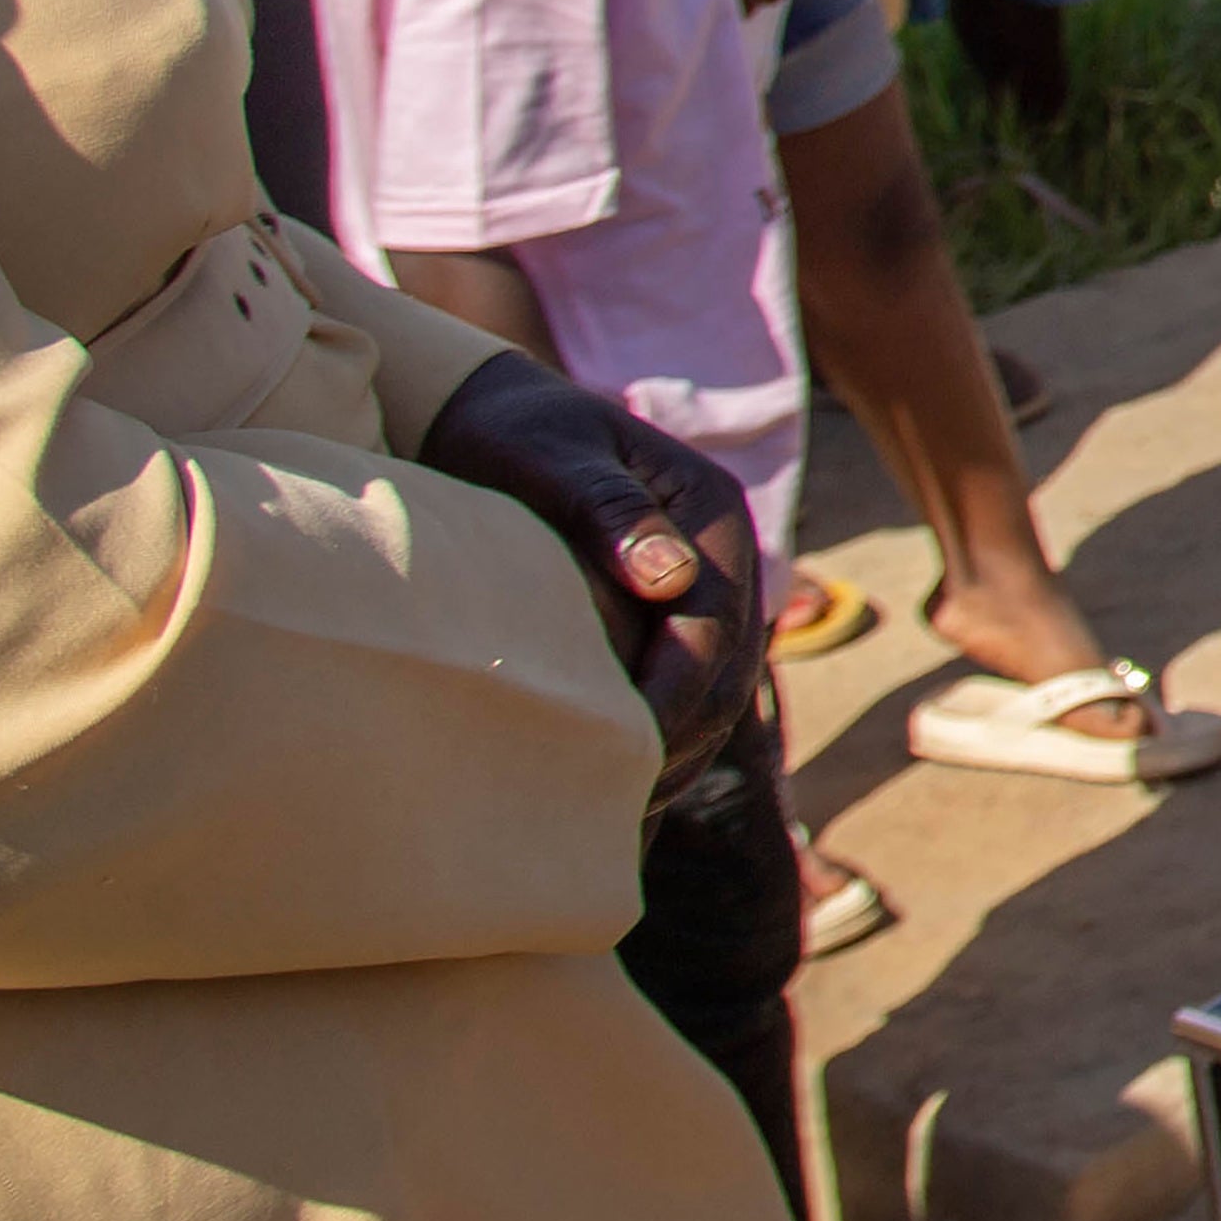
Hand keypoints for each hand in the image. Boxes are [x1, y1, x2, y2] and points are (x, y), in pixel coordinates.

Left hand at [418, 355, 762, 793]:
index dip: (678, 697)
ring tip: (625, 806)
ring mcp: (707, 580)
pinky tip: (623, 776)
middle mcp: (724, 551)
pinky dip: (667, 730)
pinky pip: (691, 680)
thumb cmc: (508, 435)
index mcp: (712, 511)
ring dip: (682, 746)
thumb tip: (674, 578)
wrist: (490, 413)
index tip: (627, 753)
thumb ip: (607, 511)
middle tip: (625, 803)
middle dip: (686, 739)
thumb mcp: (550, 460)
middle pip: (730, 667)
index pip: (715, 625)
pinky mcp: (676, 608)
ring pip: (720, 685)